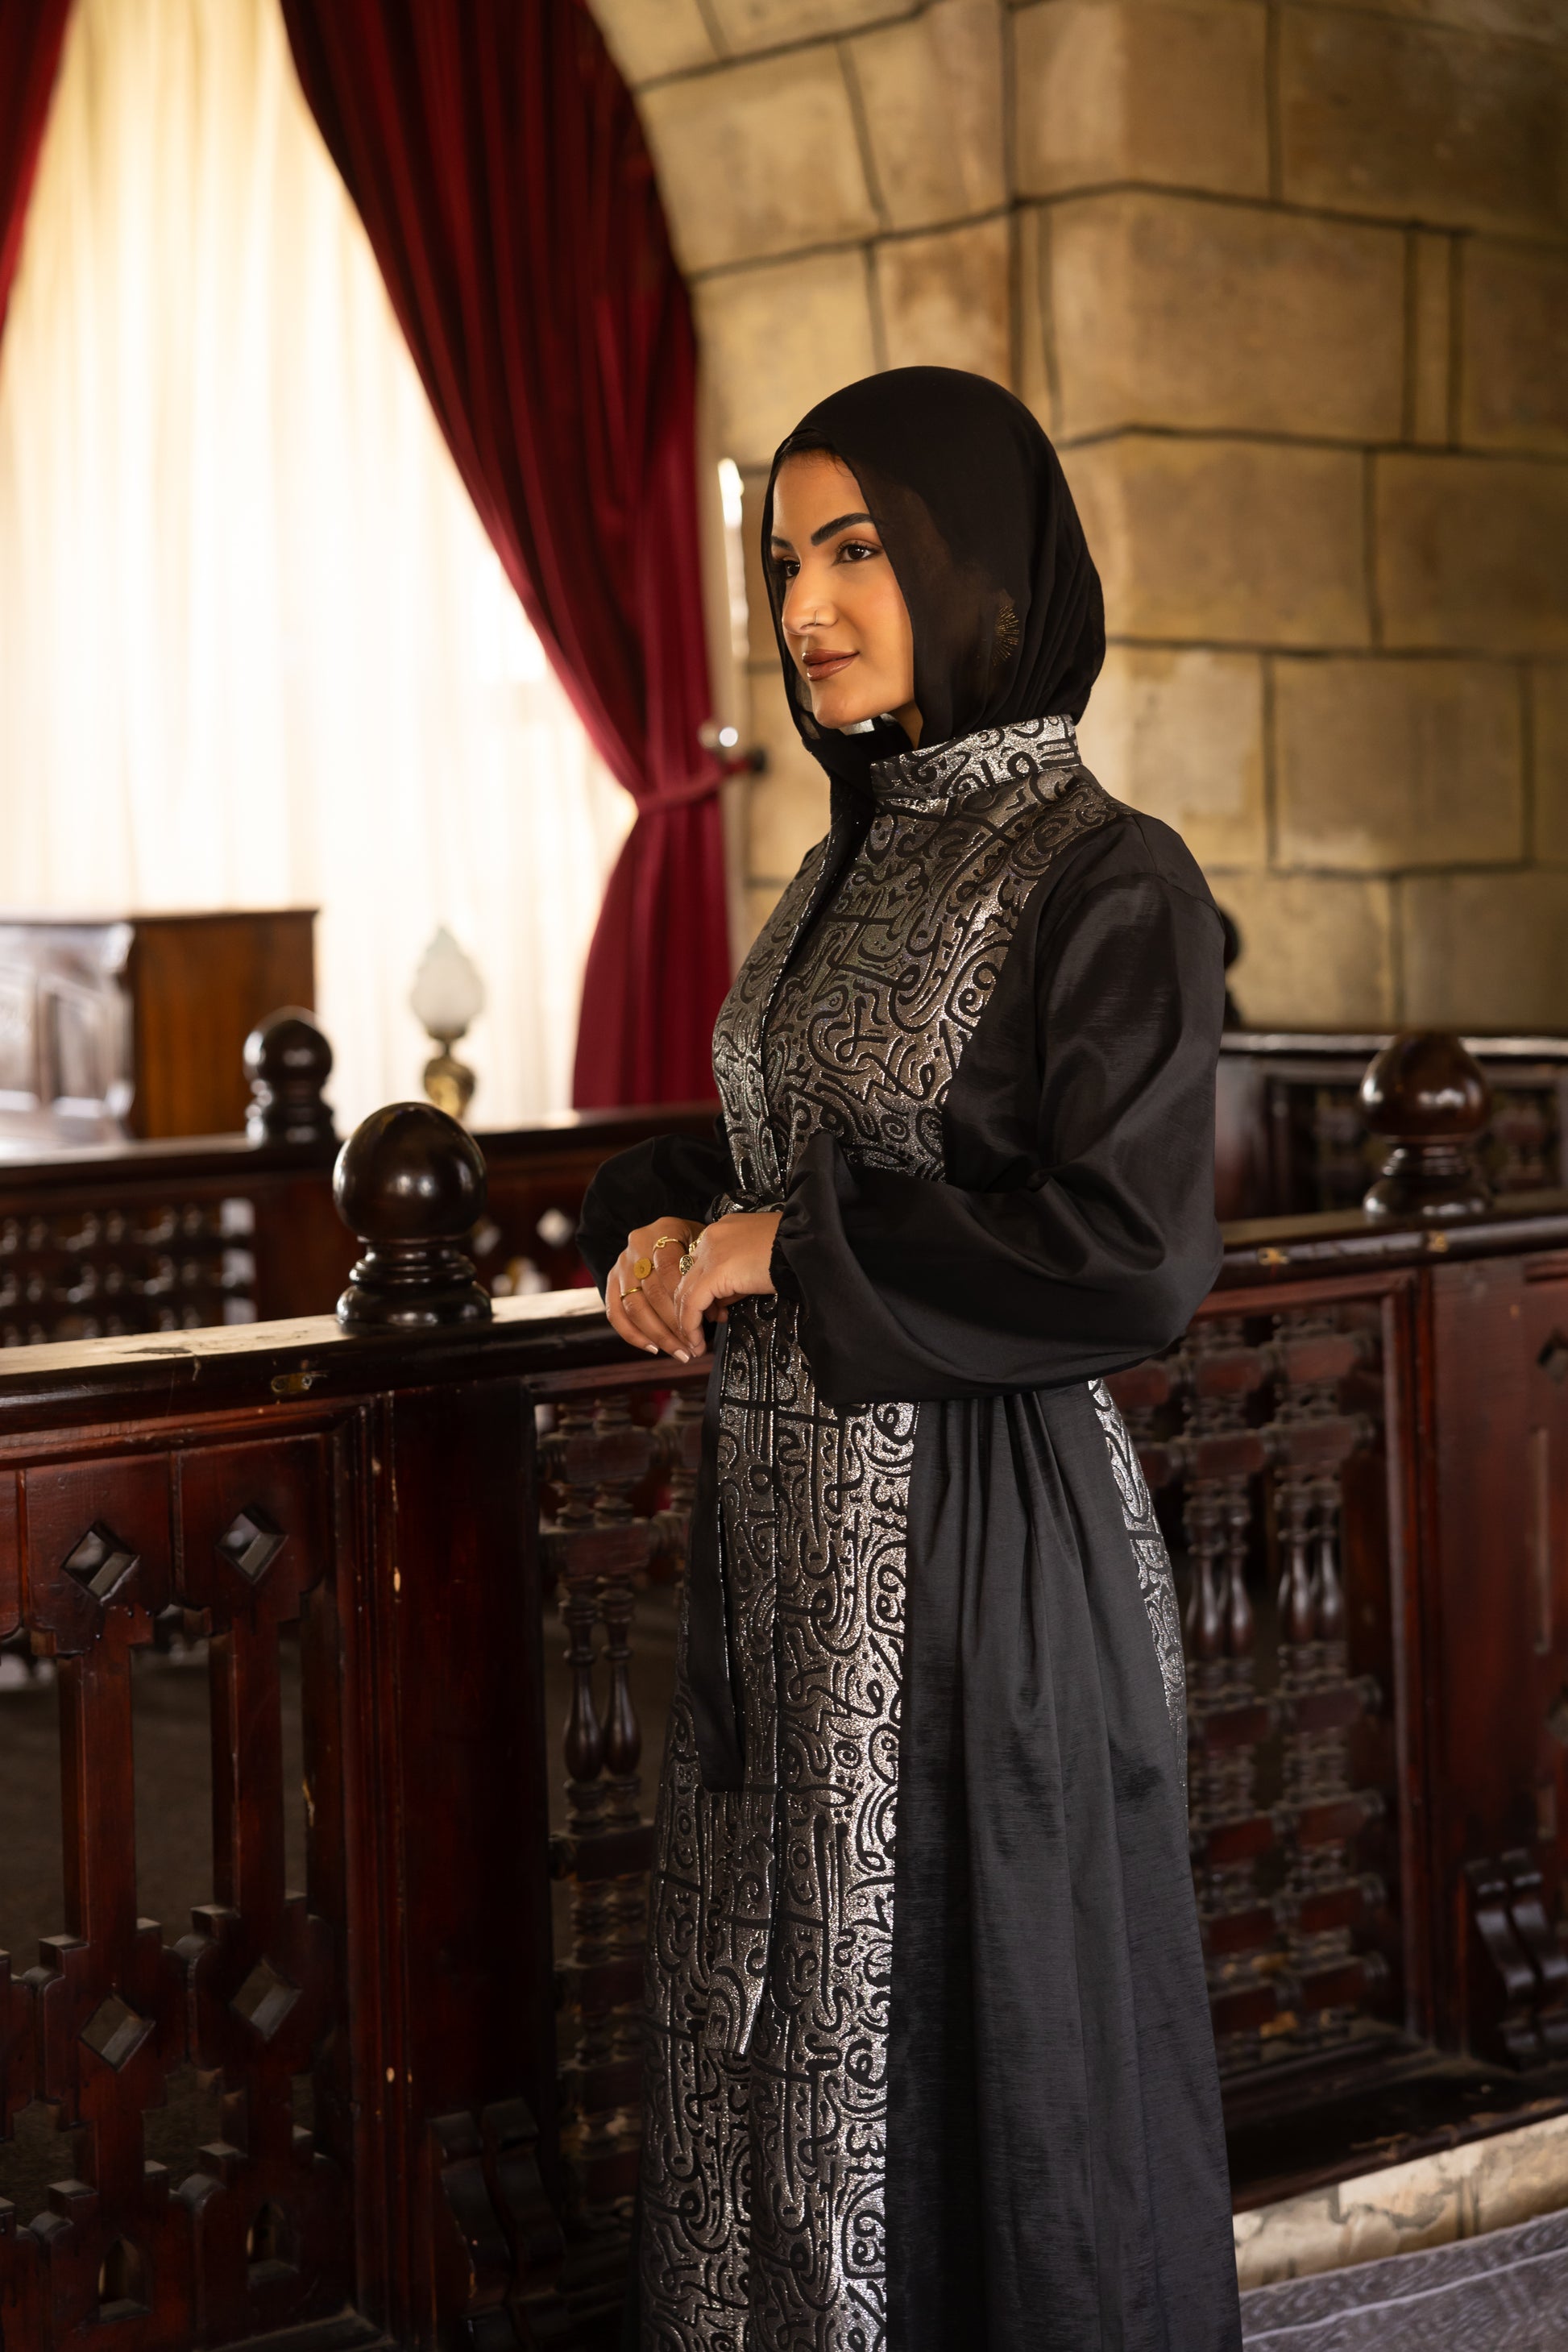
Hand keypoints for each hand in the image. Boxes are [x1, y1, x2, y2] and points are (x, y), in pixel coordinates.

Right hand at [606, 1217, 703, 1360]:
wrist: (665, 1233)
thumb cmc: (692, 1243)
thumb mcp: (704, 1249)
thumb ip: (709, 1278)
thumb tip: (717, 1316)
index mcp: (664, 1231)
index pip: (671, 1269)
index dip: (685, 1301)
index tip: (704, 1326)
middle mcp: (638, 1245)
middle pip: (653, 1292)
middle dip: (675, 1326)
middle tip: (694, 1348)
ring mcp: (621, 1263)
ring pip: (635, 1307)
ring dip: (658, 1335)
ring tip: (680, 1353)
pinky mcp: (611, 1280)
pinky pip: (615, 1313)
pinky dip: (633, 1335)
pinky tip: (654, 1348)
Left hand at [674, 1213, 781, 1355]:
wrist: (808, 1246)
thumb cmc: (794, 1253)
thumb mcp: (758, 1262)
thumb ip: (735, 1278)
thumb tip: (721, 1303)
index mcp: (723, 1231)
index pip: (700, 1266)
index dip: (703, 1294)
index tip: (715, 1315)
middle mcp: (711, 1237)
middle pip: (687, 1278)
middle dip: (691, 1309)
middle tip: (698, 1333)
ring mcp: (710, 1251)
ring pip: (684, 1291)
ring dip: (687, 1321)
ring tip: (696, 1343)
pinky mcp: (715, 1270)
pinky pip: (693, 1302)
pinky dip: (691, 1324)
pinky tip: (698, 1341)